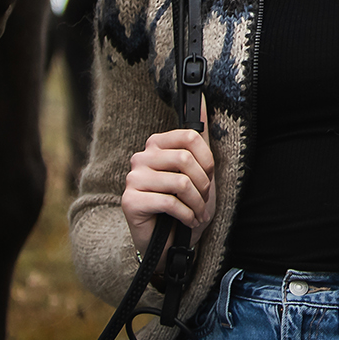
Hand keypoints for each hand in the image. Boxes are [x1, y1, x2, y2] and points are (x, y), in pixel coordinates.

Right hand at [121, 113, 215, 259]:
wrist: (169, 243)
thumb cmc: (184, 204)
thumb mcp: (198, 170)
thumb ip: (199, 136)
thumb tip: (201, 96)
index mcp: (156, 145)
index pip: (190, 137)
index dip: (207, 160)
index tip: (208, 177)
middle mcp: (141, 157)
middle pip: (185, 160)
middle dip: (203, 185)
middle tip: (203, 200)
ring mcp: (132, 179)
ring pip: (180, 183)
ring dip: (196, 203)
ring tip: (197, 213)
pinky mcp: (130, 201)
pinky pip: (169, 202)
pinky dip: (186, 215)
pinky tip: (187, 221)